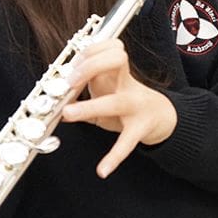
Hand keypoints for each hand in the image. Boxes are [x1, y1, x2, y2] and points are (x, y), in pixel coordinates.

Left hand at [62, 39, 176, 178]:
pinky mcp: (140, 129)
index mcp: (119, 73)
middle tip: (69, 82)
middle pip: (116, 61)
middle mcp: (128, 85)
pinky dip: (114, 157)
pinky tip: (102, 170)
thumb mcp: (107, 90)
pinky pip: (127, 142)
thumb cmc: (127, 100)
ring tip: (69, 113)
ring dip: (90, 106)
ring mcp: (135, 106)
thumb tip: (55, 98)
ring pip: (115, 101)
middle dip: (89, 67)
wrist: (162, 117)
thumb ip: (84, 91)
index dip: (89, 51)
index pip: (110, 47)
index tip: (70, 66)